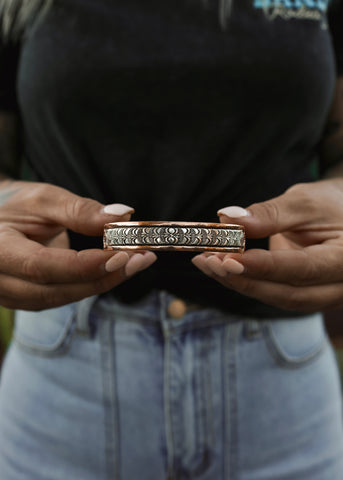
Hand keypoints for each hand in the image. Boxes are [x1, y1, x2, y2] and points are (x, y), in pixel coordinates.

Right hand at [0, 180, 155, 309]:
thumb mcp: (42, 198)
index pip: (41, 266)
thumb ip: (79, 210)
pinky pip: (62, 297)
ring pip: (61, 298)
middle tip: (141, 259)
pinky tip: (116, 269)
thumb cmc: (14, 205)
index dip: (84, 265)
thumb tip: (121, 216)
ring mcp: (10, 295)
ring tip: (137, 262)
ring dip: (103, 282)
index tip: (122, 253)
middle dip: (103, 277)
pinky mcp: (26, 299)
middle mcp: (0, 280)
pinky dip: (91, 284)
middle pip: (55, 290)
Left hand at [192, 179, 342, 311]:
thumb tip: (228, 219)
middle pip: (288, 294)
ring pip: (278, 298)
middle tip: (208, 261)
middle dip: (244, 279)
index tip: (229, 257)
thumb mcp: (305, 201)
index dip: (264, 266)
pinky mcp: (306, 295)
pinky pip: (274, 294)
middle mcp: (339, 286)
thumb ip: (270, 214)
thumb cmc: (331, 204)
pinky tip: (219, 267)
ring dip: (238, 283)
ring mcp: (323, 295)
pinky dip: (245, 281)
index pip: (303, 269)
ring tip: (206, 262)